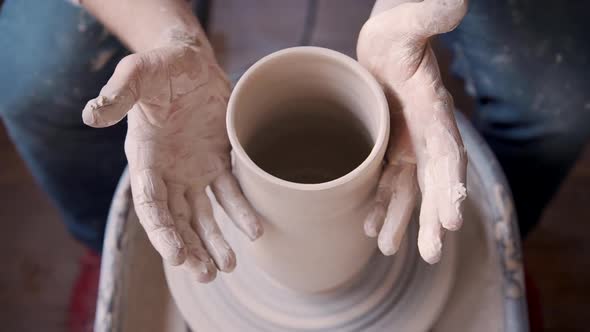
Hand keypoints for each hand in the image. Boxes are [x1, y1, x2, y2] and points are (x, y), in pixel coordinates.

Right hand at [82, 41, 262, 281]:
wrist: (192, 63)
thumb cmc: (162, 66)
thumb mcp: (139, 73)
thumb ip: (118, 93)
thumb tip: (91, 115)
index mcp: (145, 158)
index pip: (150, 204)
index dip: (162, 232)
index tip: (178, 257)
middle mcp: (168, 172)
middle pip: (176, 220)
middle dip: (189, 249)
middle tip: (206, 274)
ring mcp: (193, 171)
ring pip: (202, 216)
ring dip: (213, 242)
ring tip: (227, 266)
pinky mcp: (218, 163)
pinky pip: (230, 193)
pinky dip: (240, 212)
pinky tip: (254, 230)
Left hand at [357, 0, 467, 262]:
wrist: (384, 45)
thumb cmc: (396, 33)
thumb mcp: (407, 25)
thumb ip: (428, 19)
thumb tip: (457, 3)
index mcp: (434, 109)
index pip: (449, 152)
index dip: (450, 185)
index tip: (450, 218)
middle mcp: (426, 133)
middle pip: (433, 182)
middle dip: (431, 218)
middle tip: (429, 253)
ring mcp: (408, 143)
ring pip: (408, 189)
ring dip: (402, 219)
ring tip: (388, 248)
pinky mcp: (390, 147)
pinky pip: (387, 181)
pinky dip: (381, 203)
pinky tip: (370, 226)